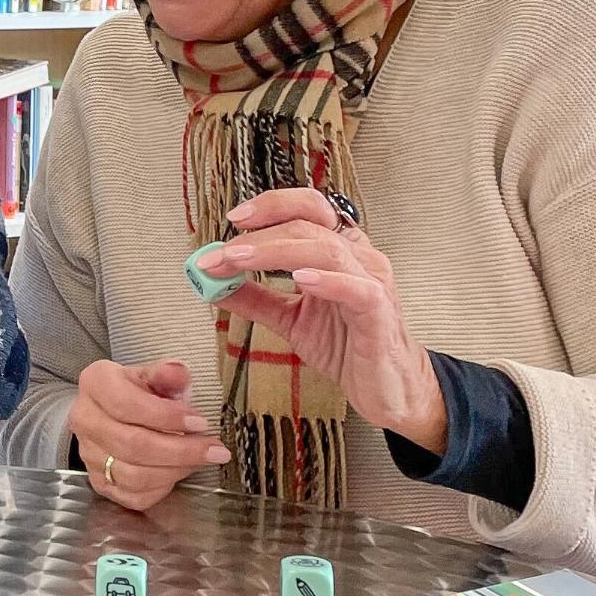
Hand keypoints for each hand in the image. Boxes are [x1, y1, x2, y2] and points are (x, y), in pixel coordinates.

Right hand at [68, 359, 229, 511]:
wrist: (111, 412)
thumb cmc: (135, 391)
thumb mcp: (151, 374)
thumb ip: (166, 374)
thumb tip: (179, 373)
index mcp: (96, 384)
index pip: (126, 404)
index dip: (166, 416)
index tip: (199, 422)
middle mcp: (86, 420)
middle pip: (133, 444)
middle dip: (180, 450)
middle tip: (214, 449)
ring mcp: (90, 455)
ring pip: (134, 475)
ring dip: (175, 470)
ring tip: (200, 459)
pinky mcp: (100, 482)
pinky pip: (134, 496)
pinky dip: (162, 488)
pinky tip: (179, 472)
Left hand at [195, 188, 449, 451]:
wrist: (383, 389)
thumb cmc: (347, 346)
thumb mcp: (290, 319)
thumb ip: (255, 298)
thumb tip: (212, 282)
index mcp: (339, 251)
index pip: (308, 208)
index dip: (271, 206)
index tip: (233, 219)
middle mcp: (359, 257)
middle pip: (308, 226)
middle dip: (258, 236)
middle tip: (219, 252)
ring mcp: (372, 282)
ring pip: (326, 250)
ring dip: (276, 252)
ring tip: (239, 259)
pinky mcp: (379, 313)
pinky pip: (357, 289)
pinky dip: (328, 281)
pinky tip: (300, 279)